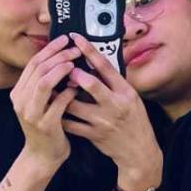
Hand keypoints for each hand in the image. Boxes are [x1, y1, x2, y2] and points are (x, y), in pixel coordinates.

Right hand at [11, 35, 80, 167]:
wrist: (43, 155)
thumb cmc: (47, 124)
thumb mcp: (40, 101)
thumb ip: (45, 82)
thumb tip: (61, 57)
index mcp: (19, 92)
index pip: (33, 63)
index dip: (50, 49)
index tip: (65, 39)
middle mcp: (21, 101)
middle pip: (38, 69)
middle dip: (58, 56)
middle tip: (74, 50)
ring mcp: (31, 113)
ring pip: (44, 83)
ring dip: (60, 71)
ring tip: (75, 64)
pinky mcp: (45, 125)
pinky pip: (58, 103)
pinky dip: (68, 92)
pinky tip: (77, 87)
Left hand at [63, 34, 162, 188]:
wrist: (138, 151)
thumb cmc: (134, 120)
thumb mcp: (131, 97)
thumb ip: (114, 82)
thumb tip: (95, 61)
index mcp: (125, 92)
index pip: (106, 67)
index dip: (90, 51)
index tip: (76, 38)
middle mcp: (114, 105)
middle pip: (92, 85)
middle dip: (74, 73)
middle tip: (63, 65)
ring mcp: (102, 121)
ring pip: (74, 105)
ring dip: (61, 94)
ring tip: (52, 85)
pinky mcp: (92, 135)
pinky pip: (70, 123)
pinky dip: (59, 114)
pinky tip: (53, 106)